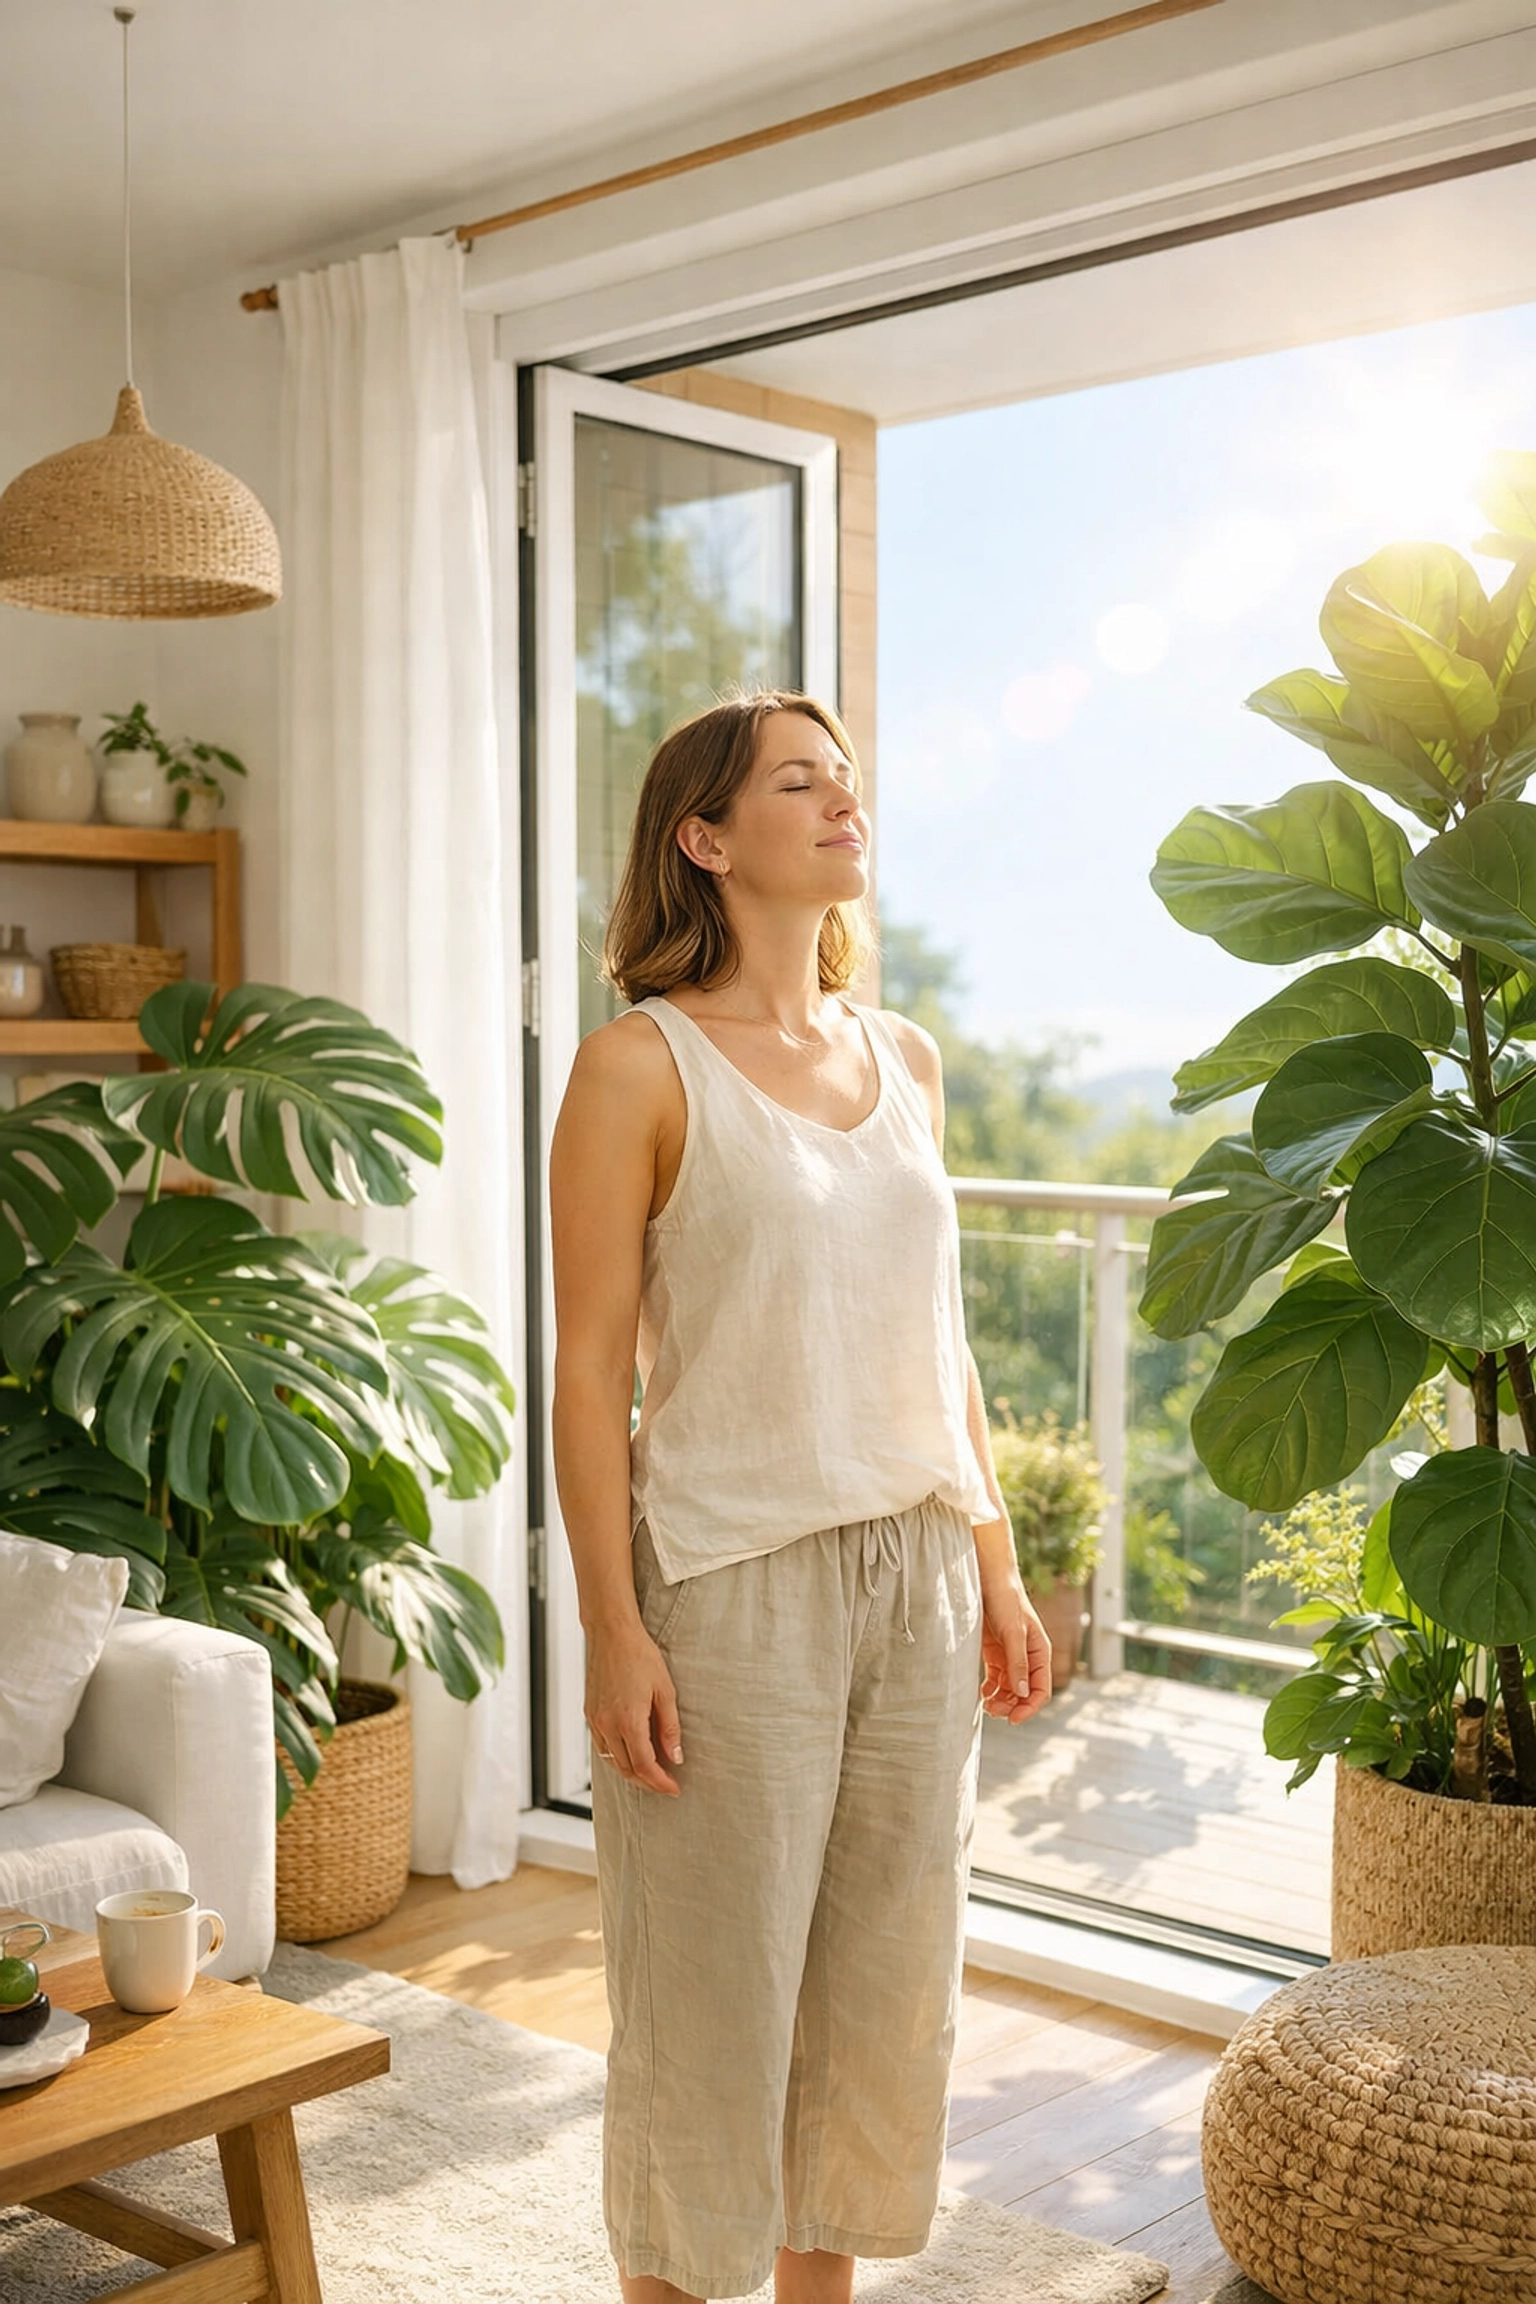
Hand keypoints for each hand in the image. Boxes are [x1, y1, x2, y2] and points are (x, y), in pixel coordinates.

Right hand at [585, 1619, 684, 1795]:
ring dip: (631, 1772)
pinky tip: (631, 1752)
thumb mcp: (665, 1691)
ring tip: (651, 1772)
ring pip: (612, 1761)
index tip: (673, 1788)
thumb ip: (670, 1727)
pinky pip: (602, 1747)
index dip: (660, 1782)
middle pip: (627, 1769)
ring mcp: (595, 1721)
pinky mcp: (589, 1714)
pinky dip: (617, 1757)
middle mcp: (608, 1725)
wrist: (612, 1634)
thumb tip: (676, 1757)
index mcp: (628, 1721)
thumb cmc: (640, 1656)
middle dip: (647, 1782)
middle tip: (665, 1783)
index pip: (644, 1766)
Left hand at [979, 1567, 1051, 1723]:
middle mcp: (1027, 1656)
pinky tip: (982, 1693)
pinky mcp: (995, 1652)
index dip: (1029, 1707)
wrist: (988, 1577)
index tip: (1013, 1720)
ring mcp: (1010, 1655)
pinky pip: (996, 1679)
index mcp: (1039, 1652)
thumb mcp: (1013, 1632)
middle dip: (1011, 1705)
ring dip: (1001, 1700)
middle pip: (1024, 1693)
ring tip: (986, 1705)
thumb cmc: (1006, 1600)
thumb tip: (1022, 1693)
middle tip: (993, 1711)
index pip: (1040, 1689)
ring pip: (1010, 1688)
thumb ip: (1017, 1662)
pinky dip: (990, 1690)